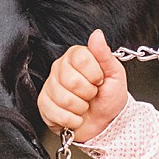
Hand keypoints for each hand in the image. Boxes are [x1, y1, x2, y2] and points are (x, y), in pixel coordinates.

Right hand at [38, 29, 129, 143]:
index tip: (100, 80)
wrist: (104, 124)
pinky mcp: (43, 104)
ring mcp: (50, 86)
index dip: (95, 75)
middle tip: (92, 95)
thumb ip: (105, 54)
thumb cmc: (109, 98)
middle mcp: (60, 68)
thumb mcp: (115, 74)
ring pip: (64, 99)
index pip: (81, 59)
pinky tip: (75, 116)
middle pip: (72, 81)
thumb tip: (97, 35)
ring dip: (80, 108)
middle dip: (88, 94)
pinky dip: (71, 120)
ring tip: (84, 106)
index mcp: (76, 57)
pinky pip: (55, 113)